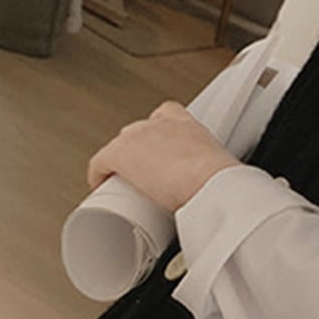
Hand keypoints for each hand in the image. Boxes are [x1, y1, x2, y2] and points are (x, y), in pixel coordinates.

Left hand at [87, 100, 240, 212]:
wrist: (212, 183)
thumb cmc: (220, 183)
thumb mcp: (218, 173)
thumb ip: (214, 179)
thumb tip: (216, 202)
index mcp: (187, 125)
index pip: (165, 116)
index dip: (157, 137)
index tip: (158, 155)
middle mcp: (160, 124)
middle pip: (137, 132)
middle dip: (137, 152)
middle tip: (142, 176)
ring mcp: (138, 137)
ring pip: (118, 147)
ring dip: (119, 164)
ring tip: (125, 184)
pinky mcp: (120, 154)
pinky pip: (100, 163)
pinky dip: (98, 175)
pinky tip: (100, 186)